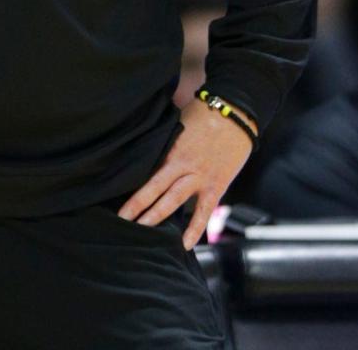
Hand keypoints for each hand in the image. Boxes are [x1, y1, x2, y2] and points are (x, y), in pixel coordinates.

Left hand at [117, 97, 254, 249]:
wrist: (237, 112)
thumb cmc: (206, 112)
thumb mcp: (180, 122)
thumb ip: (168, 139)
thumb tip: (151, 146)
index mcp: (172, 149)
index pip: (148, 172)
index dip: (134, 186)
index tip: (120, 200)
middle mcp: (183, 165)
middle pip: (156, 187)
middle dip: (138, 205)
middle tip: (122, 221)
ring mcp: (200, 176)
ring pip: (174, 199)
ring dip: (158, 215)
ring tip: (142, 232)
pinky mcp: (217, 185)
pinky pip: (204, 211)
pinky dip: (195, 228)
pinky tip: (185, 245)